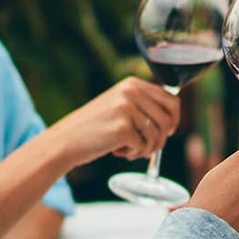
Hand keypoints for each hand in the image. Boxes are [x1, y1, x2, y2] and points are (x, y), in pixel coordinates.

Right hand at [49, 77, 179, 163]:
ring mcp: (126, 108)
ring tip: (130, 150)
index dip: (174, 120)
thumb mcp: (119, 106)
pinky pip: (143, 146)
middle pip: (168, 119)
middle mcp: (131, 92)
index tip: (168, 132)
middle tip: (146, 147)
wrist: (65, 141)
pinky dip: (135, 154)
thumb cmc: (94, 128)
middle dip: (162, 138)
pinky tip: (118, 152)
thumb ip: (142, 105)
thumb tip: (173, 118)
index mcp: (132, 84)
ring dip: (147, 149)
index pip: (172, 100)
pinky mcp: (122, 128)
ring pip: (157, 135)